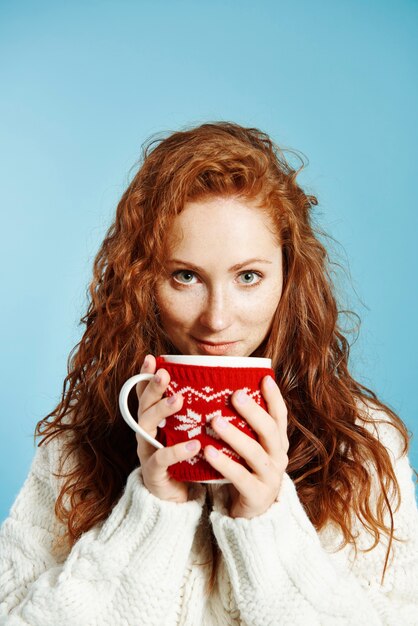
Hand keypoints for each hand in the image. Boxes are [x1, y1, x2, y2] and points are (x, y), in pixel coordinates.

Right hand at [135, 354, 201, 503]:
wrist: (179, 498)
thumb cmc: (187, 458)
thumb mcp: (189, 431)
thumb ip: (196, 411)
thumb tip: (220, 382)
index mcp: (154, 420)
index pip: (146, 393)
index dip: (146, 376)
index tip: (153, 358)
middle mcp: (146, 433)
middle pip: (143, 405)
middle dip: (153, 388)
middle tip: (165, 374)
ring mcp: (147, 452)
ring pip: (146, 427)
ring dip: (161, 411)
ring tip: (178, 400)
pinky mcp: (154, 473)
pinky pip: (161, 459)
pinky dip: (177, 451)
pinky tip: (194, 444)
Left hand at [203, 375, 288, 517]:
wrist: (251, 514)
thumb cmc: (246, 470)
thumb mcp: (251, 447)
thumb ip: (246, 425)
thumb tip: (229, 390)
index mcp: (278, 443)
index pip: (280, 416)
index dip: (275, 397)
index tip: (264, 378)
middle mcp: (278, 457)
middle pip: (270, 431)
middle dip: (253, 412)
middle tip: (235, 395)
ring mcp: (270, 477)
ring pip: (255, 453)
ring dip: (235, 435)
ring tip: (215, 421)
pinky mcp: (257, 495)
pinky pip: (240, 477)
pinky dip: (224, 464)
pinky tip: (209, 452)